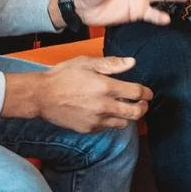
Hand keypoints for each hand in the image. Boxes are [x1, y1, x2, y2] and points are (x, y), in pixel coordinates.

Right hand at [21, 55, 152, 133]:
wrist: (42, 96)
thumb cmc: (62, 76)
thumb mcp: (86, 63)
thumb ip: (111, 64)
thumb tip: (131, 62)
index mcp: (105, 87)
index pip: (136, 93)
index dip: (146, 93)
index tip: (148, 93)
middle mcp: (104, 106)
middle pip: (135, 113)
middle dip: (143, 107)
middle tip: (142, 103)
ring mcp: (96, 120)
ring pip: (123, 123)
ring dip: (128, 116)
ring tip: (125, 108)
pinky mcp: (89, 129)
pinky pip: (108, 128)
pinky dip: (112, 121)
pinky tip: (107, 113)